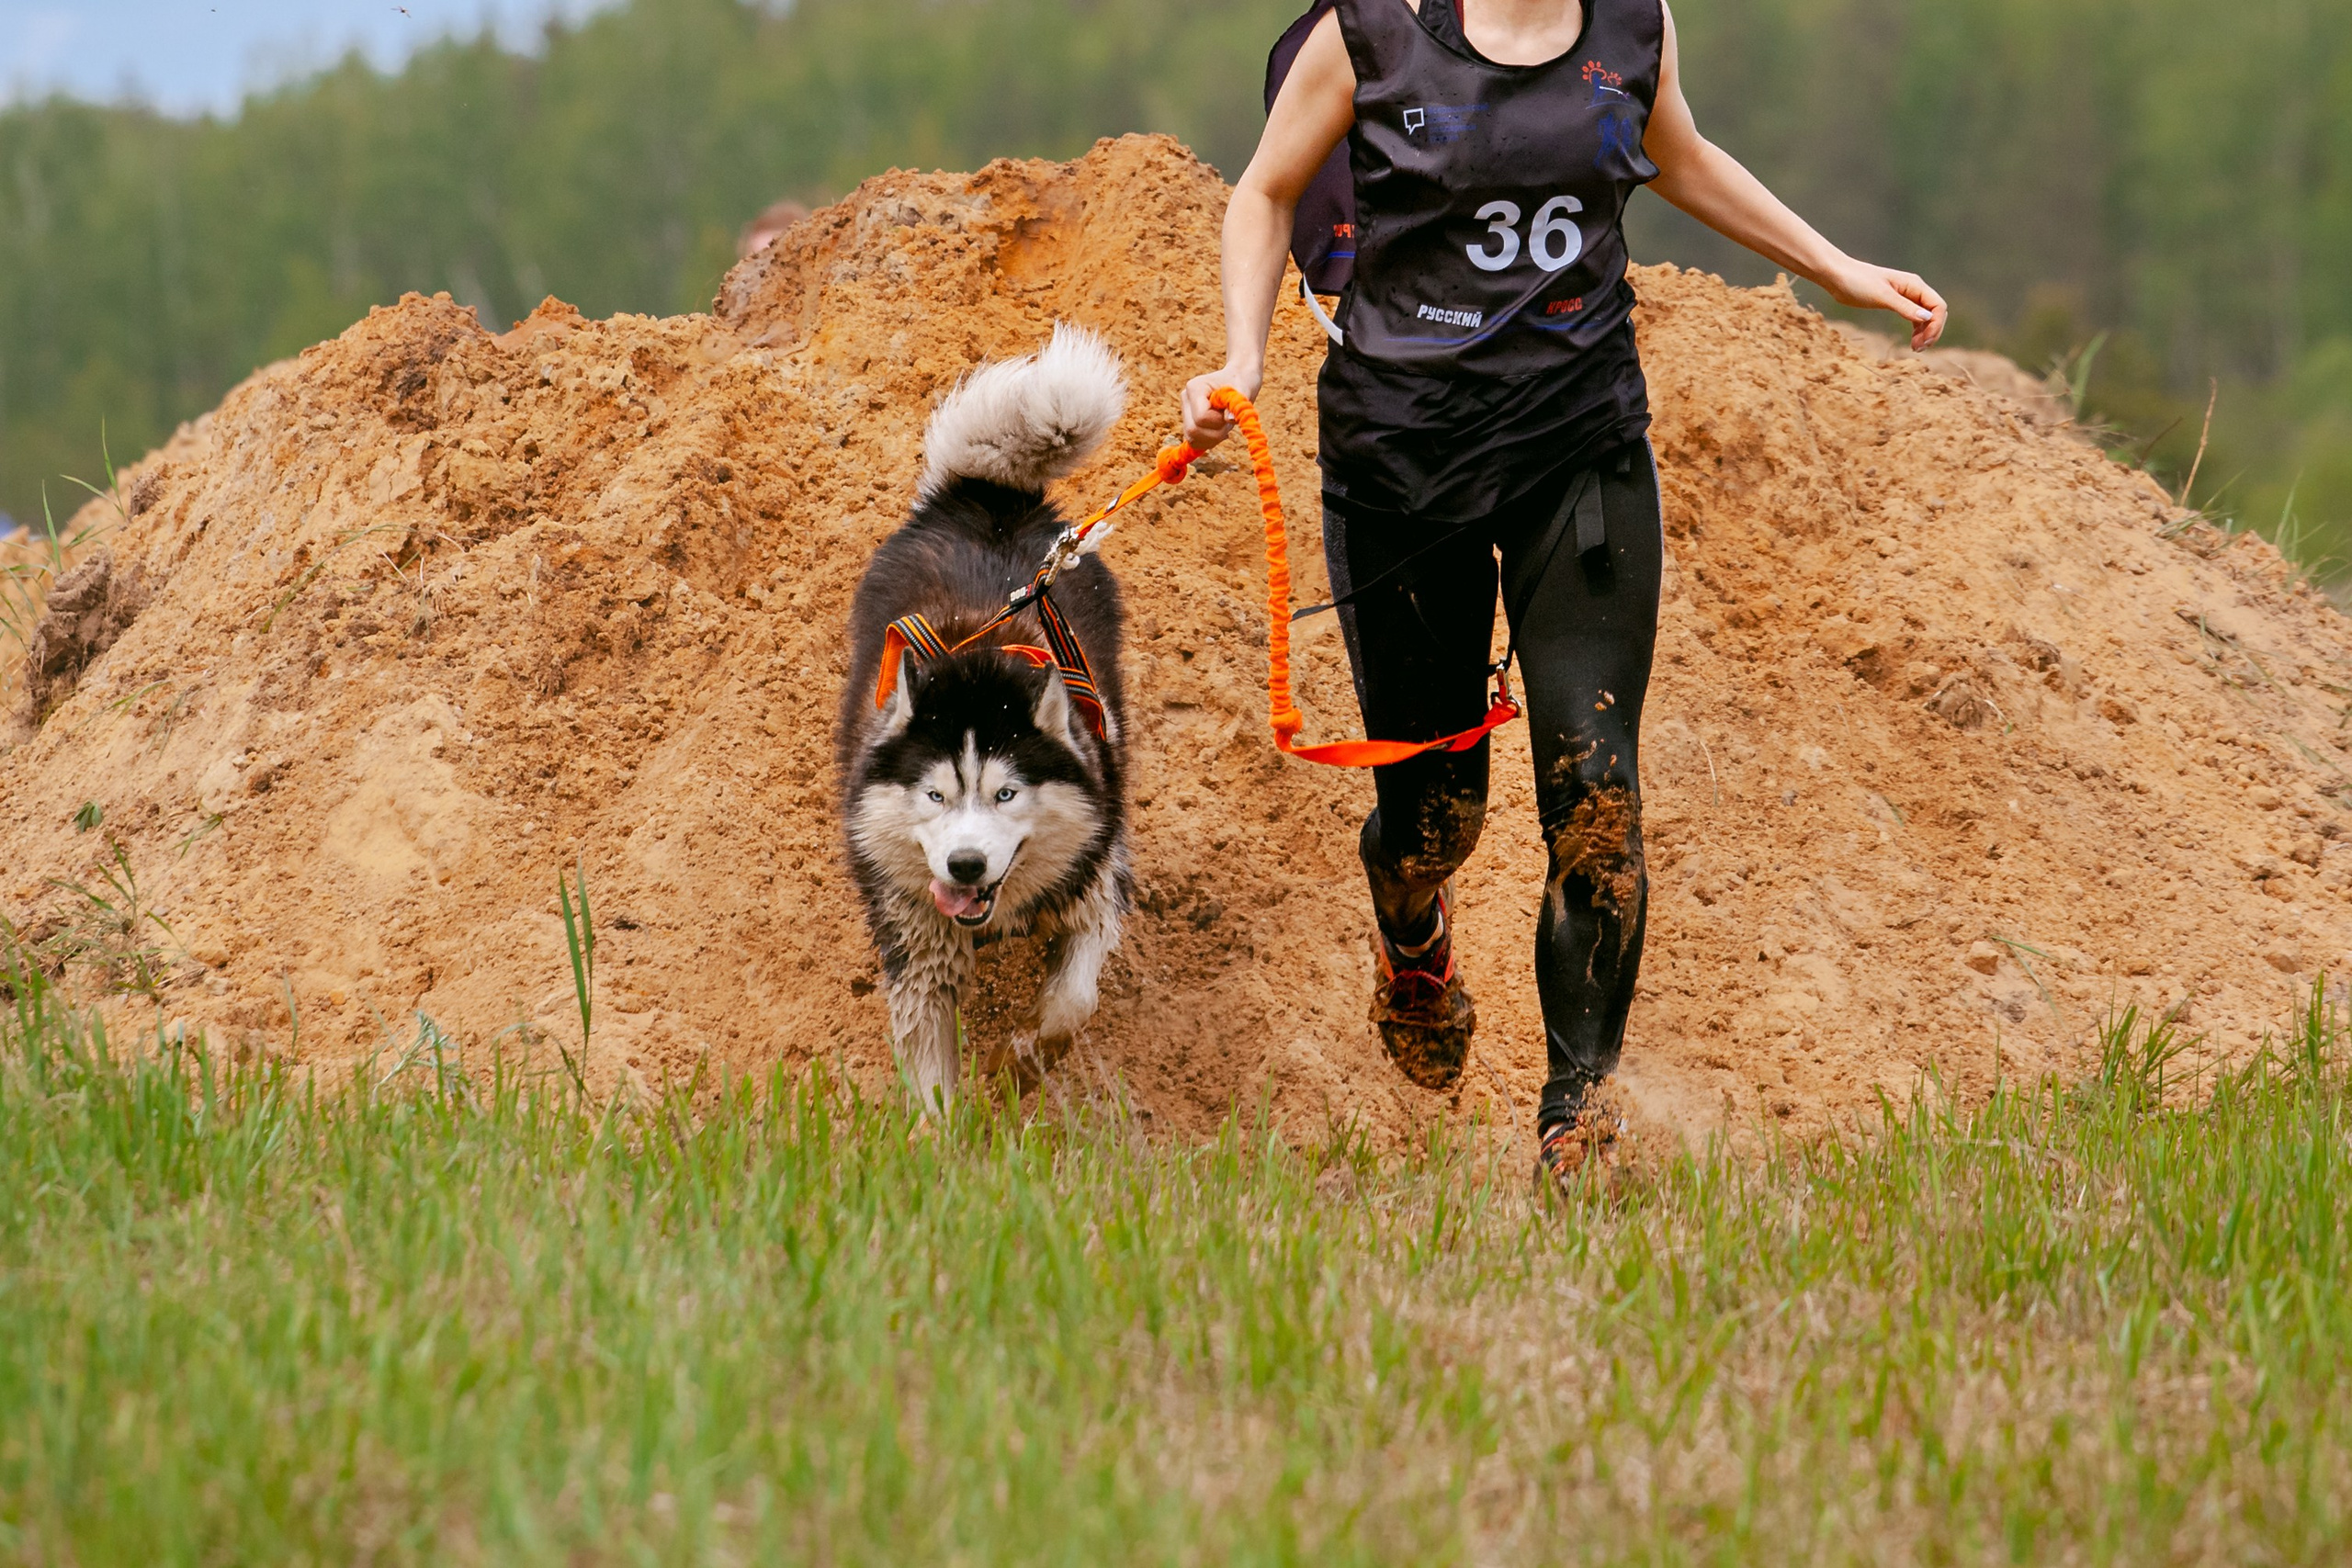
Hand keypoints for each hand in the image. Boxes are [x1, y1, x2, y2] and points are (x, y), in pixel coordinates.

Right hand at [1180, 363, 1262, 450]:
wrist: (1238, 380)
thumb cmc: (1242, 383)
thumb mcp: (1244, 391)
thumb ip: (1238, 404)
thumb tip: (1230, 419)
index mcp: (1195, 387)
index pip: (1201, 416)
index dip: (1218, 421)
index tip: (1230, 413)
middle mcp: (1186, 398)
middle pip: (1192, 430)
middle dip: (1215, 433)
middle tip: (1229, 423)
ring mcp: (1186, 410)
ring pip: (1191, 438)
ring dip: (1213, 439)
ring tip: (1225, 426)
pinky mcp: (1189, 421)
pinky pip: (1194, 441)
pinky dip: (1209, 441)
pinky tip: (1221, 431)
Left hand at [1822, 260, 1947, 350]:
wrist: (1837, 276)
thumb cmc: (1858, 282)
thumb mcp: (1882, 296)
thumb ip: (1904, 307)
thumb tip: (1927, 318)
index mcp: (1914, 285)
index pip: (1938, 306)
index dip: (1936, 324)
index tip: (1924, 341)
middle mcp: (1913, 289)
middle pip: (1934, 312)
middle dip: (1932, 330)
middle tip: (1919, 349)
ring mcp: (1904, 296)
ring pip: (1925, 316)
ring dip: (1924, 332)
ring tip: (1915, 348)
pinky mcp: (1894, 302)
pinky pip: (1913, 317)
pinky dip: (1915, 330)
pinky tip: (1911, 341)